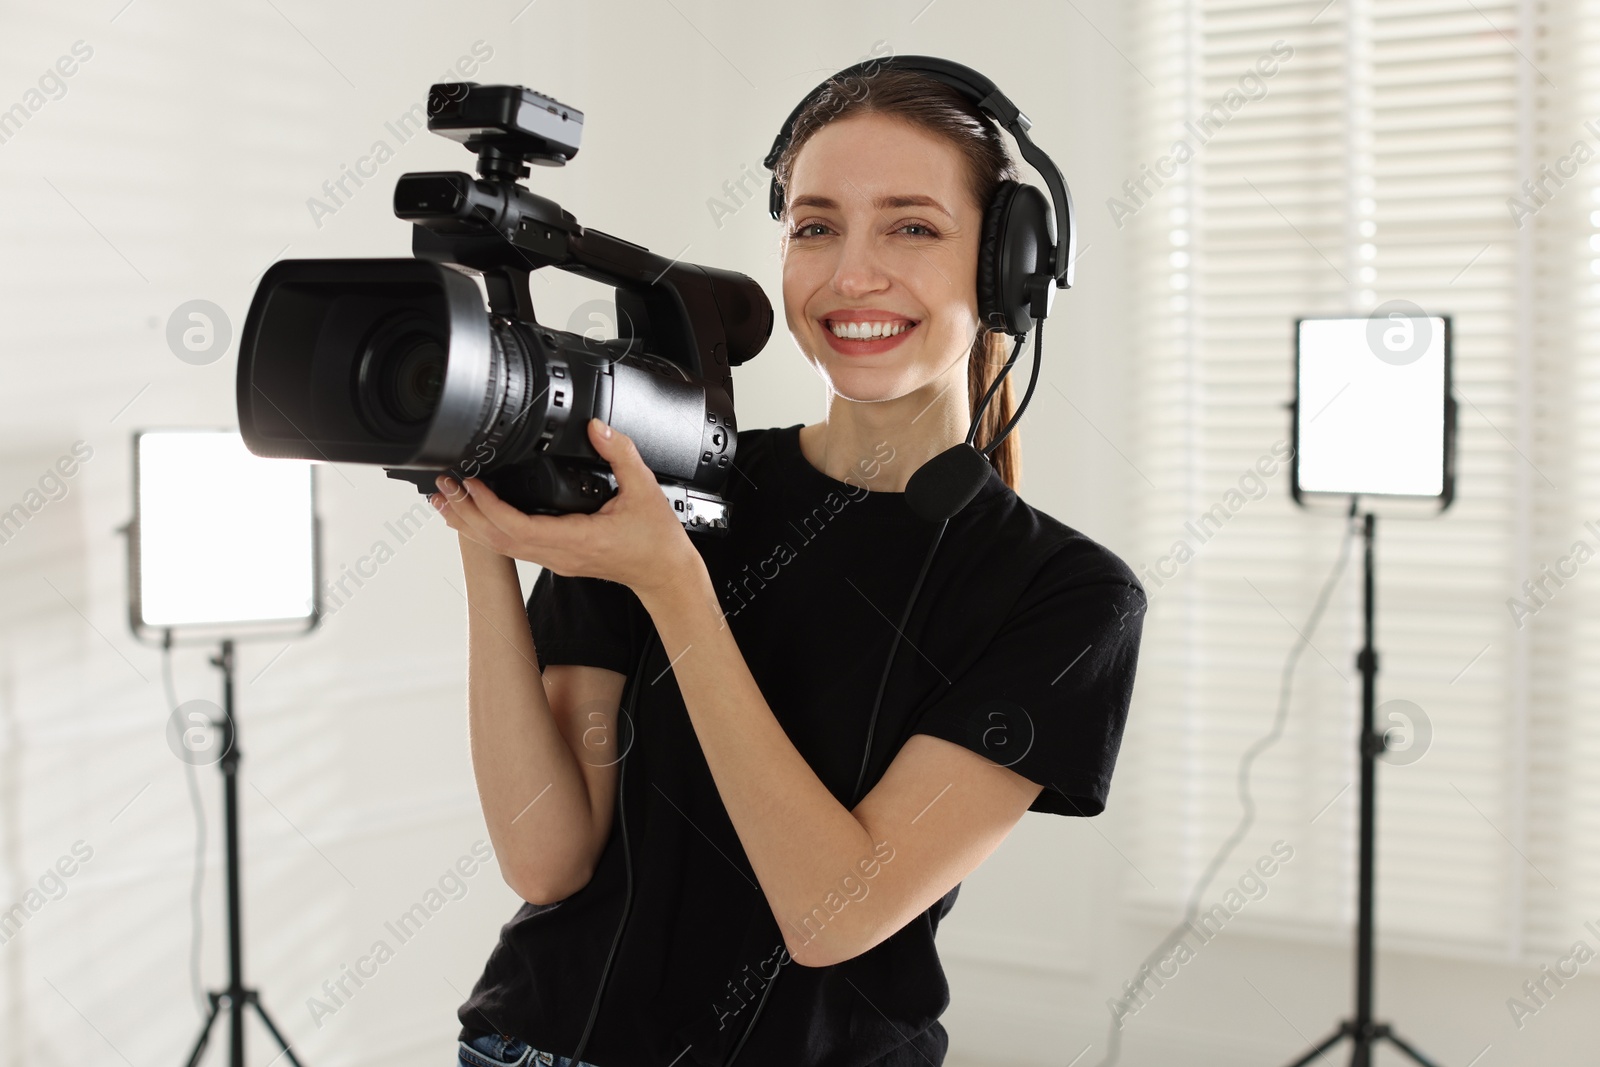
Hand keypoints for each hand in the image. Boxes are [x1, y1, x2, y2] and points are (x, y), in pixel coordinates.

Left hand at [431, 417, 702, 602]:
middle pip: (497, 539)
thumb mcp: (645, 489)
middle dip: (466, 512)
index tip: (472, 483)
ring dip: (470, 524)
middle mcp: (559, 553)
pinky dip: (488, 530)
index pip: (517, 526)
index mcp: (575, 538)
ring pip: (501, 546)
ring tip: (445, 502)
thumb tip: (597, 428)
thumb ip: (621, 454)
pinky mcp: (557, 558)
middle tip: (444, 486)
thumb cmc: (656, 542)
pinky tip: (477, 518)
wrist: (665, 574)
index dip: (488, 505)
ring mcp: (555, 559)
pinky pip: (513, 547)